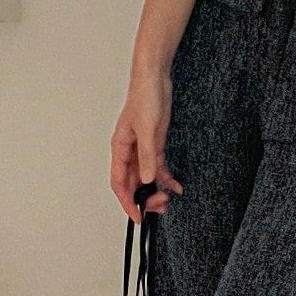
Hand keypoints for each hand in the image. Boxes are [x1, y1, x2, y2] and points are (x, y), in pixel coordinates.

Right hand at [110, 67, 184, 220]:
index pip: (119, 182)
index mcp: (120, 148)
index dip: (126, 201)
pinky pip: (158, 167)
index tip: (137, 216)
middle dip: (144, 198)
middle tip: (160, 206)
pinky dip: (166, 178)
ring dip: (156, 190)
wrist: (155, 80)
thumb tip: (147, 179)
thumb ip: (148, 156)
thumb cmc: (144, 98)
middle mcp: (129, 152)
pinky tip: (176, 187)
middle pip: (133, 183)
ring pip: (146, 177)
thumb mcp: (148, 130)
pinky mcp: (155, 145)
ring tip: (168, 200)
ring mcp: (143, 149)